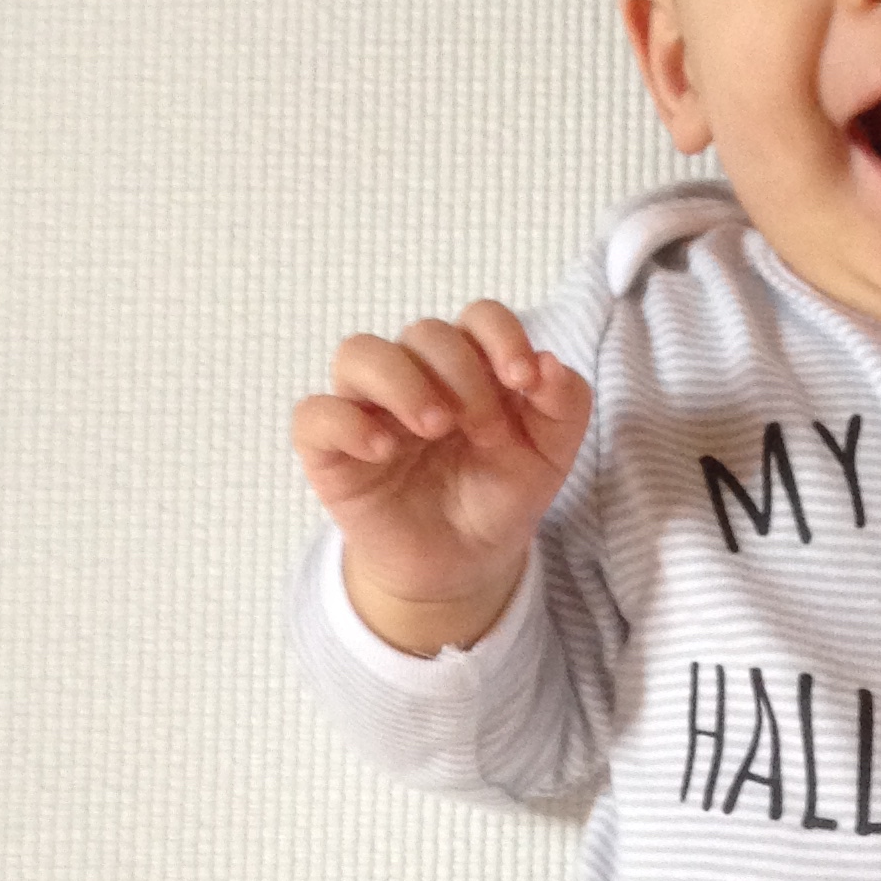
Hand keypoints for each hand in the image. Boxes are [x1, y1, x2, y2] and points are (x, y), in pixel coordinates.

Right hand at [292, 302, 591, 639]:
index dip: (501, 335)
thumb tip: (550, 363)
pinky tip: (384, 451)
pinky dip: (347, 423)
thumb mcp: (548, 457)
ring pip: (358, 353)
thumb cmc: (498, 496)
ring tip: (435, 428)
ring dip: (402, 381)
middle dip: (464, 377)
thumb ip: (564, 407)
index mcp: (469, 366)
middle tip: (487, 434)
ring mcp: (367, 407)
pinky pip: (316, 415)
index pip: (478, 317)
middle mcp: (414, 375)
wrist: (465, 563)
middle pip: (425, 333)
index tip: (524, 379)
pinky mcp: (330, 448)